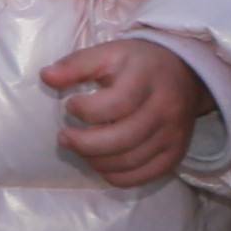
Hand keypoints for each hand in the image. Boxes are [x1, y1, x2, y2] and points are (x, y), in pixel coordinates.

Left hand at [41, 38, 202, 187]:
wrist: (185, 74)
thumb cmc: (139, 63)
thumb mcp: (109, 52)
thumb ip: (76, 64)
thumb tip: (45, 77)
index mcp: (147, 79)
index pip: (115, 104)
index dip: (86, 110)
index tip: (70, 105)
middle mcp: (165, 109)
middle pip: (121, 139)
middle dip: (84, 144)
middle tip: (63, 138)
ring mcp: (173, 135)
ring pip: (129, 162)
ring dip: (95, 161)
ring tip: (79, 149)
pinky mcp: (175, 155)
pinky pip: (141, 177)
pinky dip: (115, 176)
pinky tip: (100, 162)